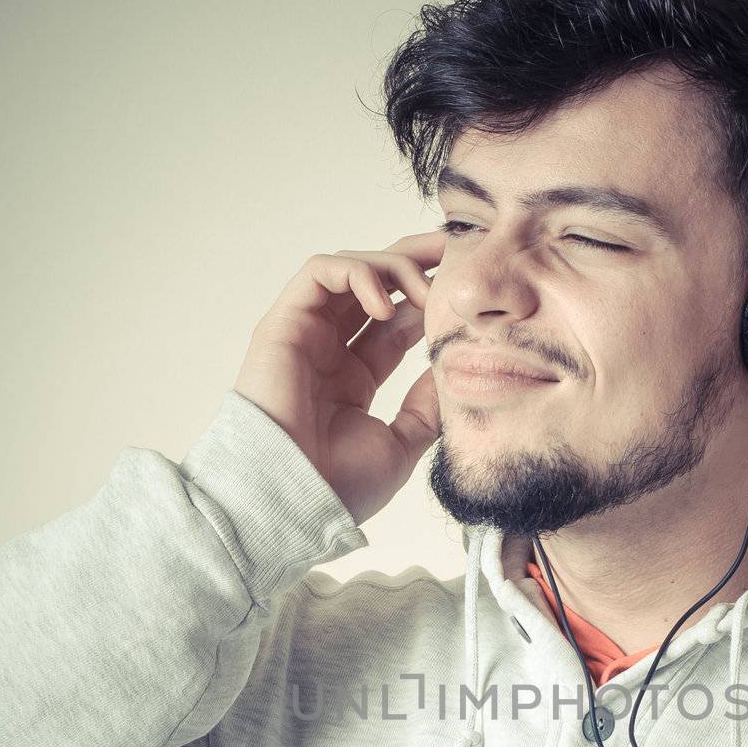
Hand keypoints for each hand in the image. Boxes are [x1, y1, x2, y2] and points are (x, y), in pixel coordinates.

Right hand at [234, 230, 446, 525]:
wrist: (292, 498)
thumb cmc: (339, 484)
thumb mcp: (401, 444)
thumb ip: (425, 407)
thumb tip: (452, 371)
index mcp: (354, 378)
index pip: (395, 322)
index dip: (429, 300)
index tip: (464, 290)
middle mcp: (329, 350)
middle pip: (374, 285)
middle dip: (413, 260)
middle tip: (452, 249)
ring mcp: (305, 334)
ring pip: (349, 269)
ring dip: (393, 268)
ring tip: (425, 292)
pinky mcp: (283, 323)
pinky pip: (319, 272)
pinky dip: (356, 274)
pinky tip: (385, 304)